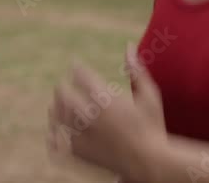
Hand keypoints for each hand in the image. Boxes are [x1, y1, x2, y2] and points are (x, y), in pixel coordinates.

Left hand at [47, 43, 166, 181]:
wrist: (150, 163)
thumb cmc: (153, 126)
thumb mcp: (149, 95)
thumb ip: (137, 70)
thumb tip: (129, 46)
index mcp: (107, 100)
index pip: (81, 76)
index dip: (76, 68)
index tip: (75, 65)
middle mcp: (92, 116)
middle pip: (64, 94)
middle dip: (63, 87)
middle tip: (63, 85)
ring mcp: (84, 136)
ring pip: (58, 116)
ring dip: (56, 107)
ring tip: (57, 104)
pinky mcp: (81, 153)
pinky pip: (59, 139)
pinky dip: (55, 131)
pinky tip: (56, 128)